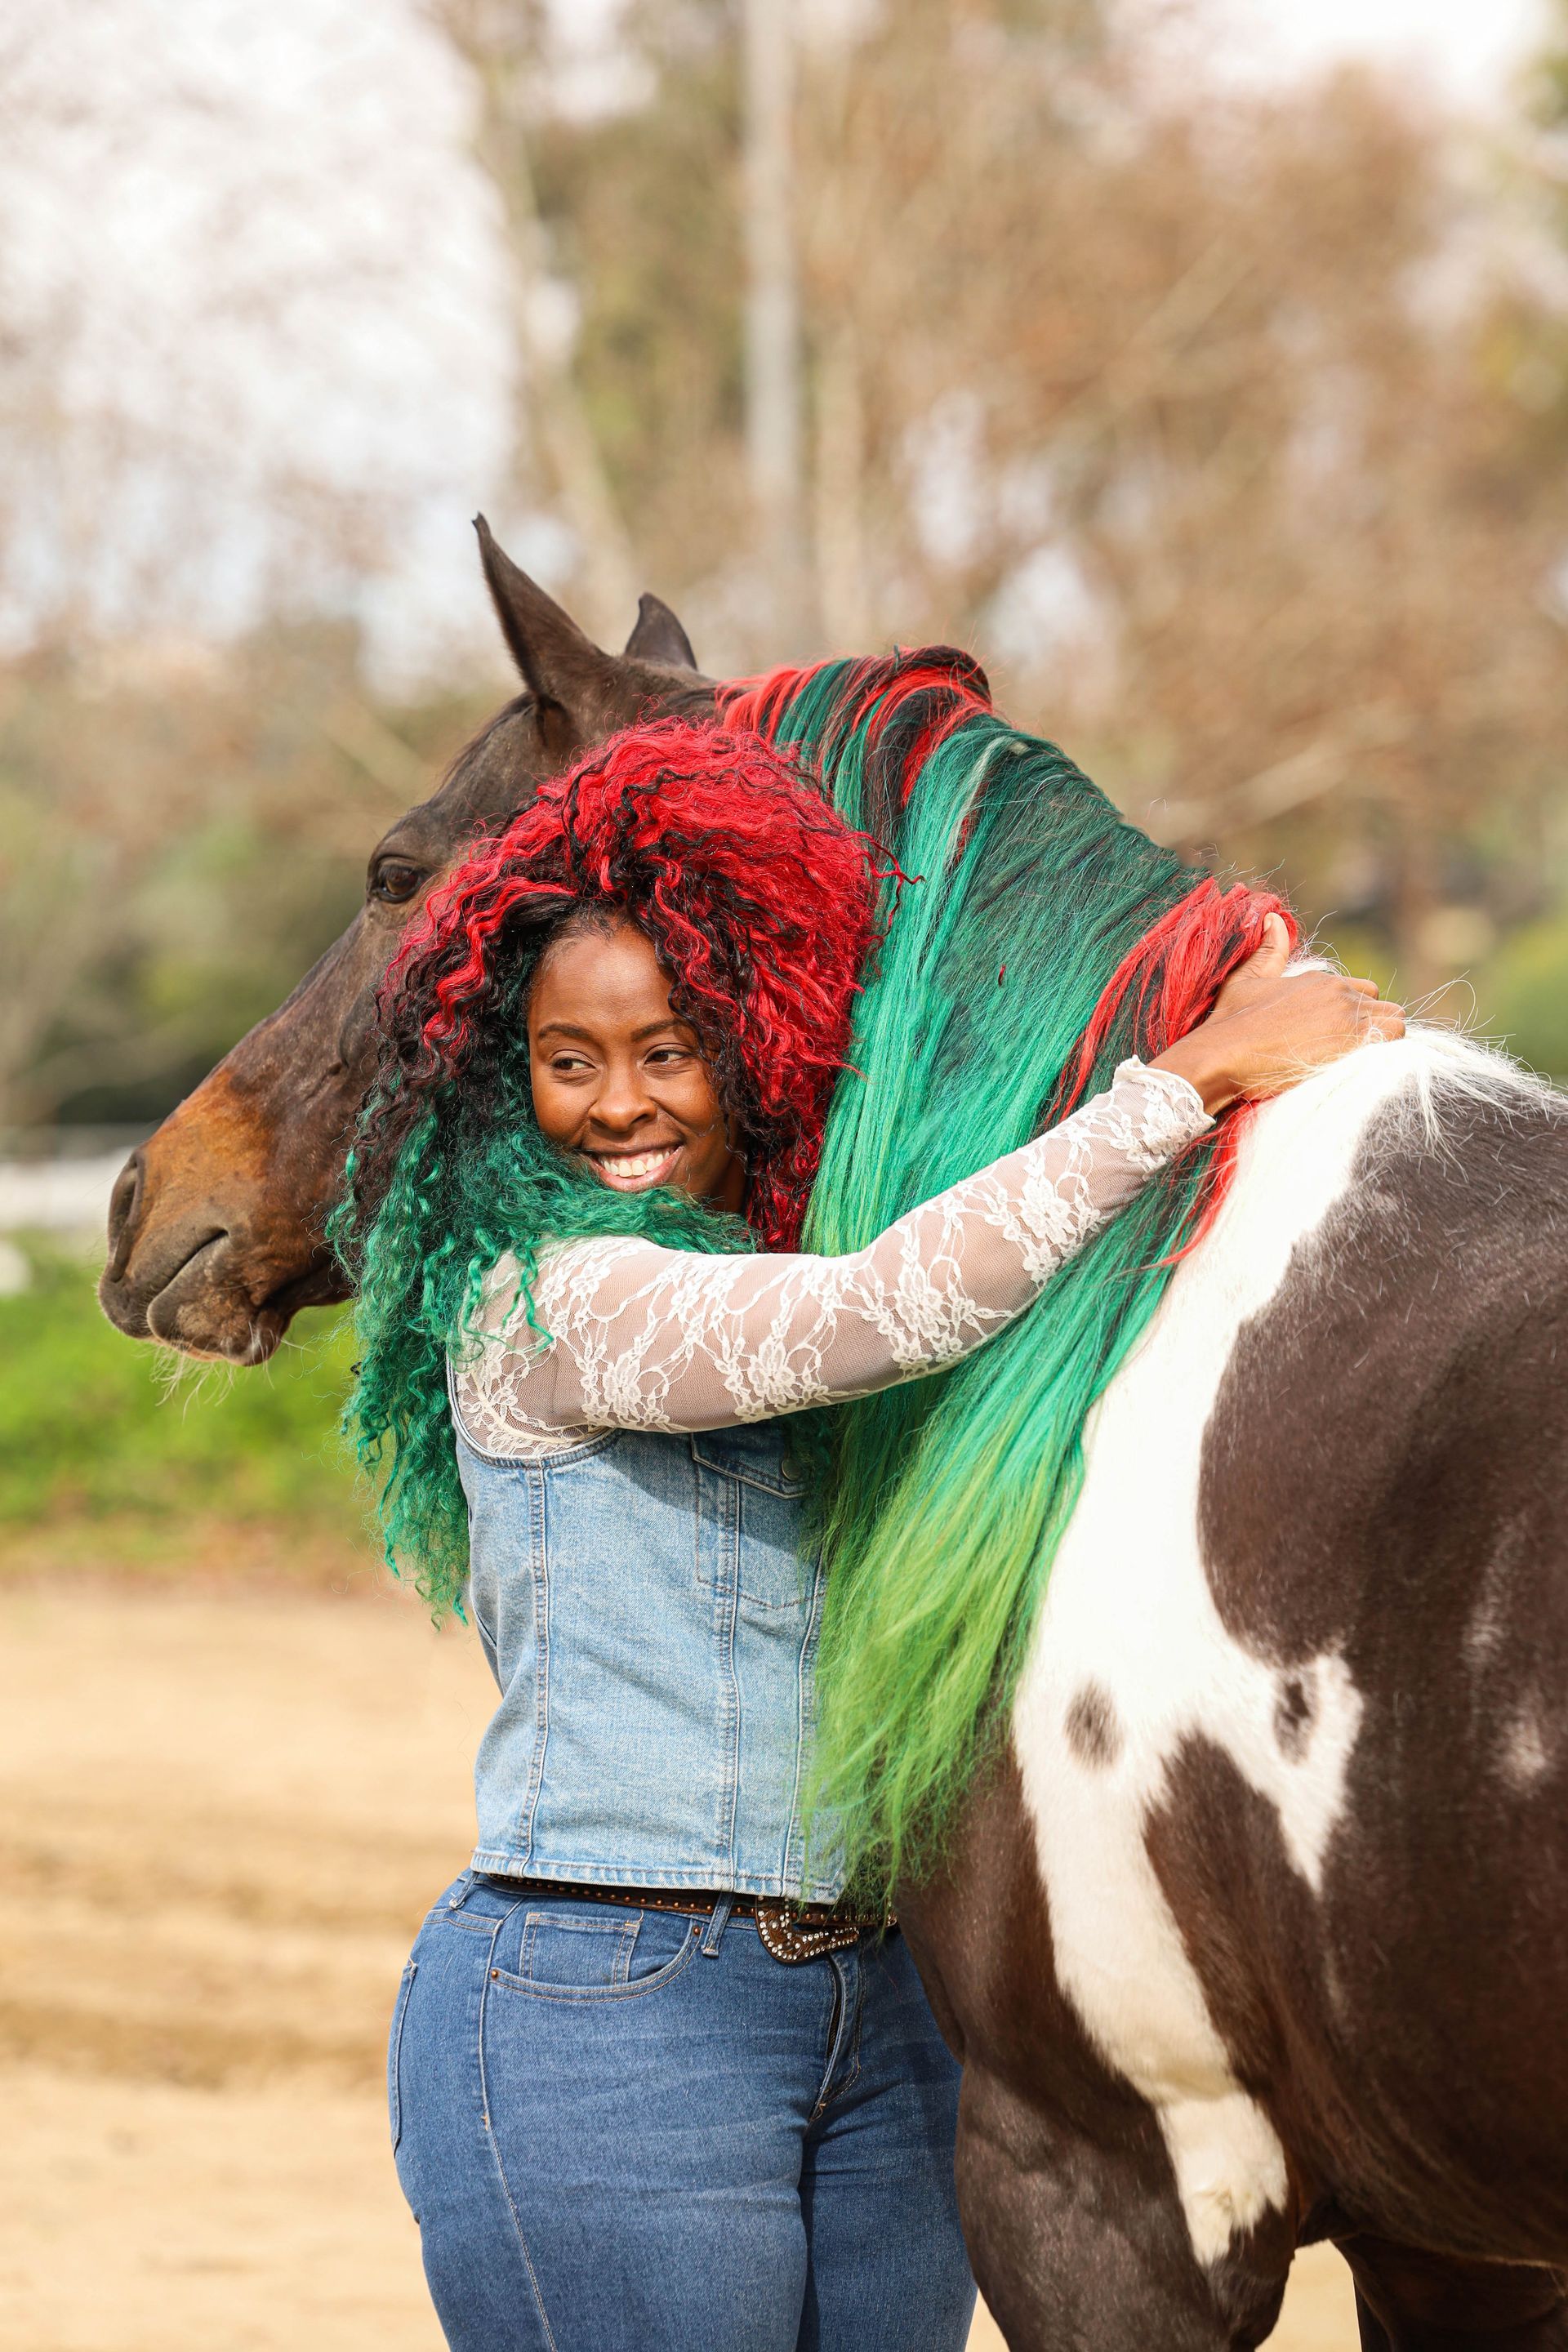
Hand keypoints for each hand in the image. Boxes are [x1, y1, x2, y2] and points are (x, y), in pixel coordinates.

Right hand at [1151, 914, 1404, 1114]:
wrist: (1223, 1054)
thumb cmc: (1229, 1022)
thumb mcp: (1244, 981)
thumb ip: (1267, 953)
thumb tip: (1273, 917)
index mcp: (1320, 980)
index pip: (1363, 991)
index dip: (1357, 1013)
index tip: (1340, 1034)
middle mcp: (1339, 993)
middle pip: (1384, 1007)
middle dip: (1375, 1027)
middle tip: (1354, 1052)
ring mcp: (1348, 1017)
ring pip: (1396, 1023)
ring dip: (1386, 1040)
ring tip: (1363, 1060)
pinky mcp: (1353, 1043)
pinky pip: (1394, 1041)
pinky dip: (1388, 1053)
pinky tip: (1364, 1068)